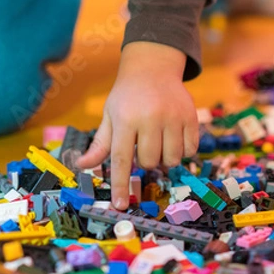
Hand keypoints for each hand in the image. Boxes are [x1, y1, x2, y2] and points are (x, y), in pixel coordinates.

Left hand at [77, 42, 198, 209]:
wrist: (153, 68)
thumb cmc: (127, 96)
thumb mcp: (110, 115)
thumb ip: (100, 144)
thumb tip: (82, 166)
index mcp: (126, 119)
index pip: (121, 159)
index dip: (120, 185)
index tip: (120, 204)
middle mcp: (151, 117)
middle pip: (149, 161)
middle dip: (145, 161)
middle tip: (143, 145)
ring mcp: (173, 117)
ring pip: (172, 159)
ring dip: (165, 158)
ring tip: (159, 142)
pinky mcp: (190, 117)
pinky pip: (190, 150)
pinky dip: (183, 151)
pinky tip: (175, 139)